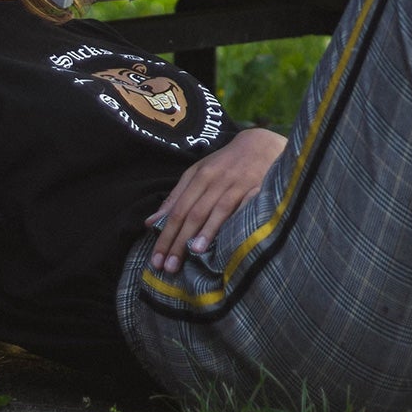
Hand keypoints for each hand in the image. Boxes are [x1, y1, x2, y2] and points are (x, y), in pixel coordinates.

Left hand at [146, 127, 286, 272]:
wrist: (261, 144)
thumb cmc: (225, 163)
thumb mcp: (197, 173)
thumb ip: (176, 197)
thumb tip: (150, 223)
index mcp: (199, 177)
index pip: (177, 210)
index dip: (166, 235)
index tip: (156, 260)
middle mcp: (216, 180)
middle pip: (194, 213)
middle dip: (180, 241)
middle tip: (169, 267)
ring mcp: (238, 184)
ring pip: (218, 210)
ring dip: (206, 232)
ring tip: (194, 254)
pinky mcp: (259, 188)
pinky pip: (246, 207)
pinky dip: (237, 221)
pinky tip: (231, 238)